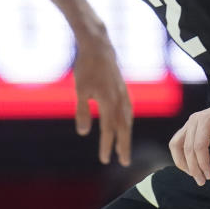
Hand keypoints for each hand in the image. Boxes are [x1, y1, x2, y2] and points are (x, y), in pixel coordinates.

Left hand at [72, 27, 132, 165]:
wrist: (98, 46)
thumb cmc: (85, 67)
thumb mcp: (80, 90)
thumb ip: (82, 112)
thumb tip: (84, 133)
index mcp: (109, 102)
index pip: (108, 130)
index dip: (106, 146)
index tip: (104, 160)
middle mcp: (120, 99)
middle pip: (123, 128)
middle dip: (123, 146)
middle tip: (124, 162)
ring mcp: (124, 94)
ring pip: (128, 119)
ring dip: (126, 135)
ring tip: (124, 147)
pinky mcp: (123, 89)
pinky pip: (129, 109)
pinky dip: (128, 121)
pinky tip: (125, 124)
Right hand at [168, 94, 209, 185]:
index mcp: (207, 120)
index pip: (198, 146)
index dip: (202, 164)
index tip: (209, 176)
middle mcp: (195, 120)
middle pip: (187, 148)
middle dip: (193, 167)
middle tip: (202, 181)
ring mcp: (191, 122)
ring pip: (176, 144)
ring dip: (182, 162)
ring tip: (193, 174)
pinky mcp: (190, 126)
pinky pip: (178, 142)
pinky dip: (181, 155)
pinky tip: (191, 165)